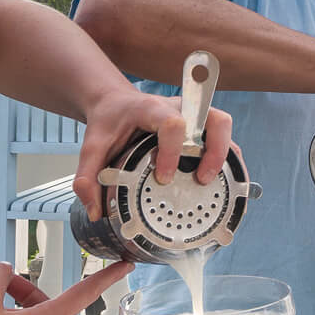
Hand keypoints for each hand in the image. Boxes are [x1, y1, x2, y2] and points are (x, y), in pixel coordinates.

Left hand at [73, 89, 236, 216]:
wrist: (116, 103)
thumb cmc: (110, 120)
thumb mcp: (92, 145)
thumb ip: (87, 176)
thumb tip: (95, 211)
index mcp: (151, 108)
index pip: (172, 123)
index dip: (172, 151)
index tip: (163, 177)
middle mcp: (179, 108)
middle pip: (213, 119)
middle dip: (215, 150)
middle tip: (202, 178)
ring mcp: (193, 116)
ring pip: (223, 126)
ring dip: (225, 154)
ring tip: (212, 181)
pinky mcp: (199, 127)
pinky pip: (223, 137)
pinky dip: (226, 157)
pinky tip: (221, 179)